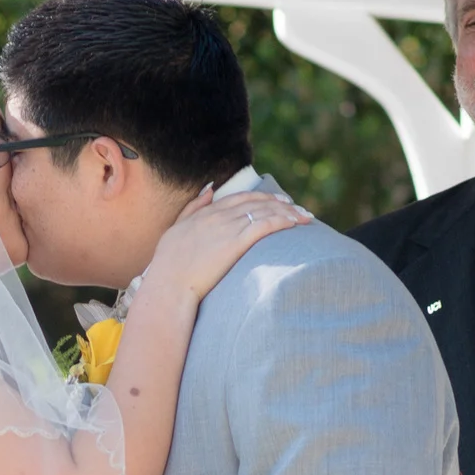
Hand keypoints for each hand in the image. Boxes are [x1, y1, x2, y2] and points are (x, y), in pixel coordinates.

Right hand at [141, 186, 313, 310]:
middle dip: (280, 202)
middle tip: (298, 207)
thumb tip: (210, 189)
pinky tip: (296, 223)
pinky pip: (266, 225)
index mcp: (205, 212)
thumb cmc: (168, 265)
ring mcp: (228, 227)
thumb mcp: (176, 229)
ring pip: (265, 211)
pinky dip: (283, 220)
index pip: (240, 198)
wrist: (169, 284)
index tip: (277, 199)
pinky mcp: (237, 242)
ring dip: (289, 212)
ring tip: (306, 216)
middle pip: (257, 201)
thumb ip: (193, 208)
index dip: (262, 197)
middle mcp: (219, 215)